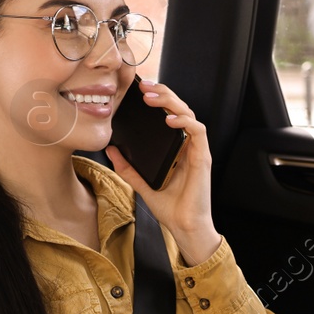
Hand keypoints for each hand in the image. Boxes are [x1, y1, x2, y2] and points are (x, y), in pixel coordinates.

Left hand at [105, 79, 219, 264]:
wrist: (185, 227)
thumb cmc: (170, 208)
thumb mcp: (142, 184)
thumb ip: (128, 167)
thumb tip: (111, 149)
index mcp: (175, 148)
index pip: (168, 114)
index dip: (157, 99)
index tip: (138, 91)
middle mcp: (186, 145)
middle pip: (179, 108)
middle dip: (163, 93)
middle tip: (144, 87)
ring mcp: (196, 150)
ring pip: (189, 113)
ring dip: (171, 102)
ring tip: (152, 98)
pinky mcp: (202, 157)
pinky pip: (198, 131)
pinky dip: (184, 121)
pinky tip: (169, 119)